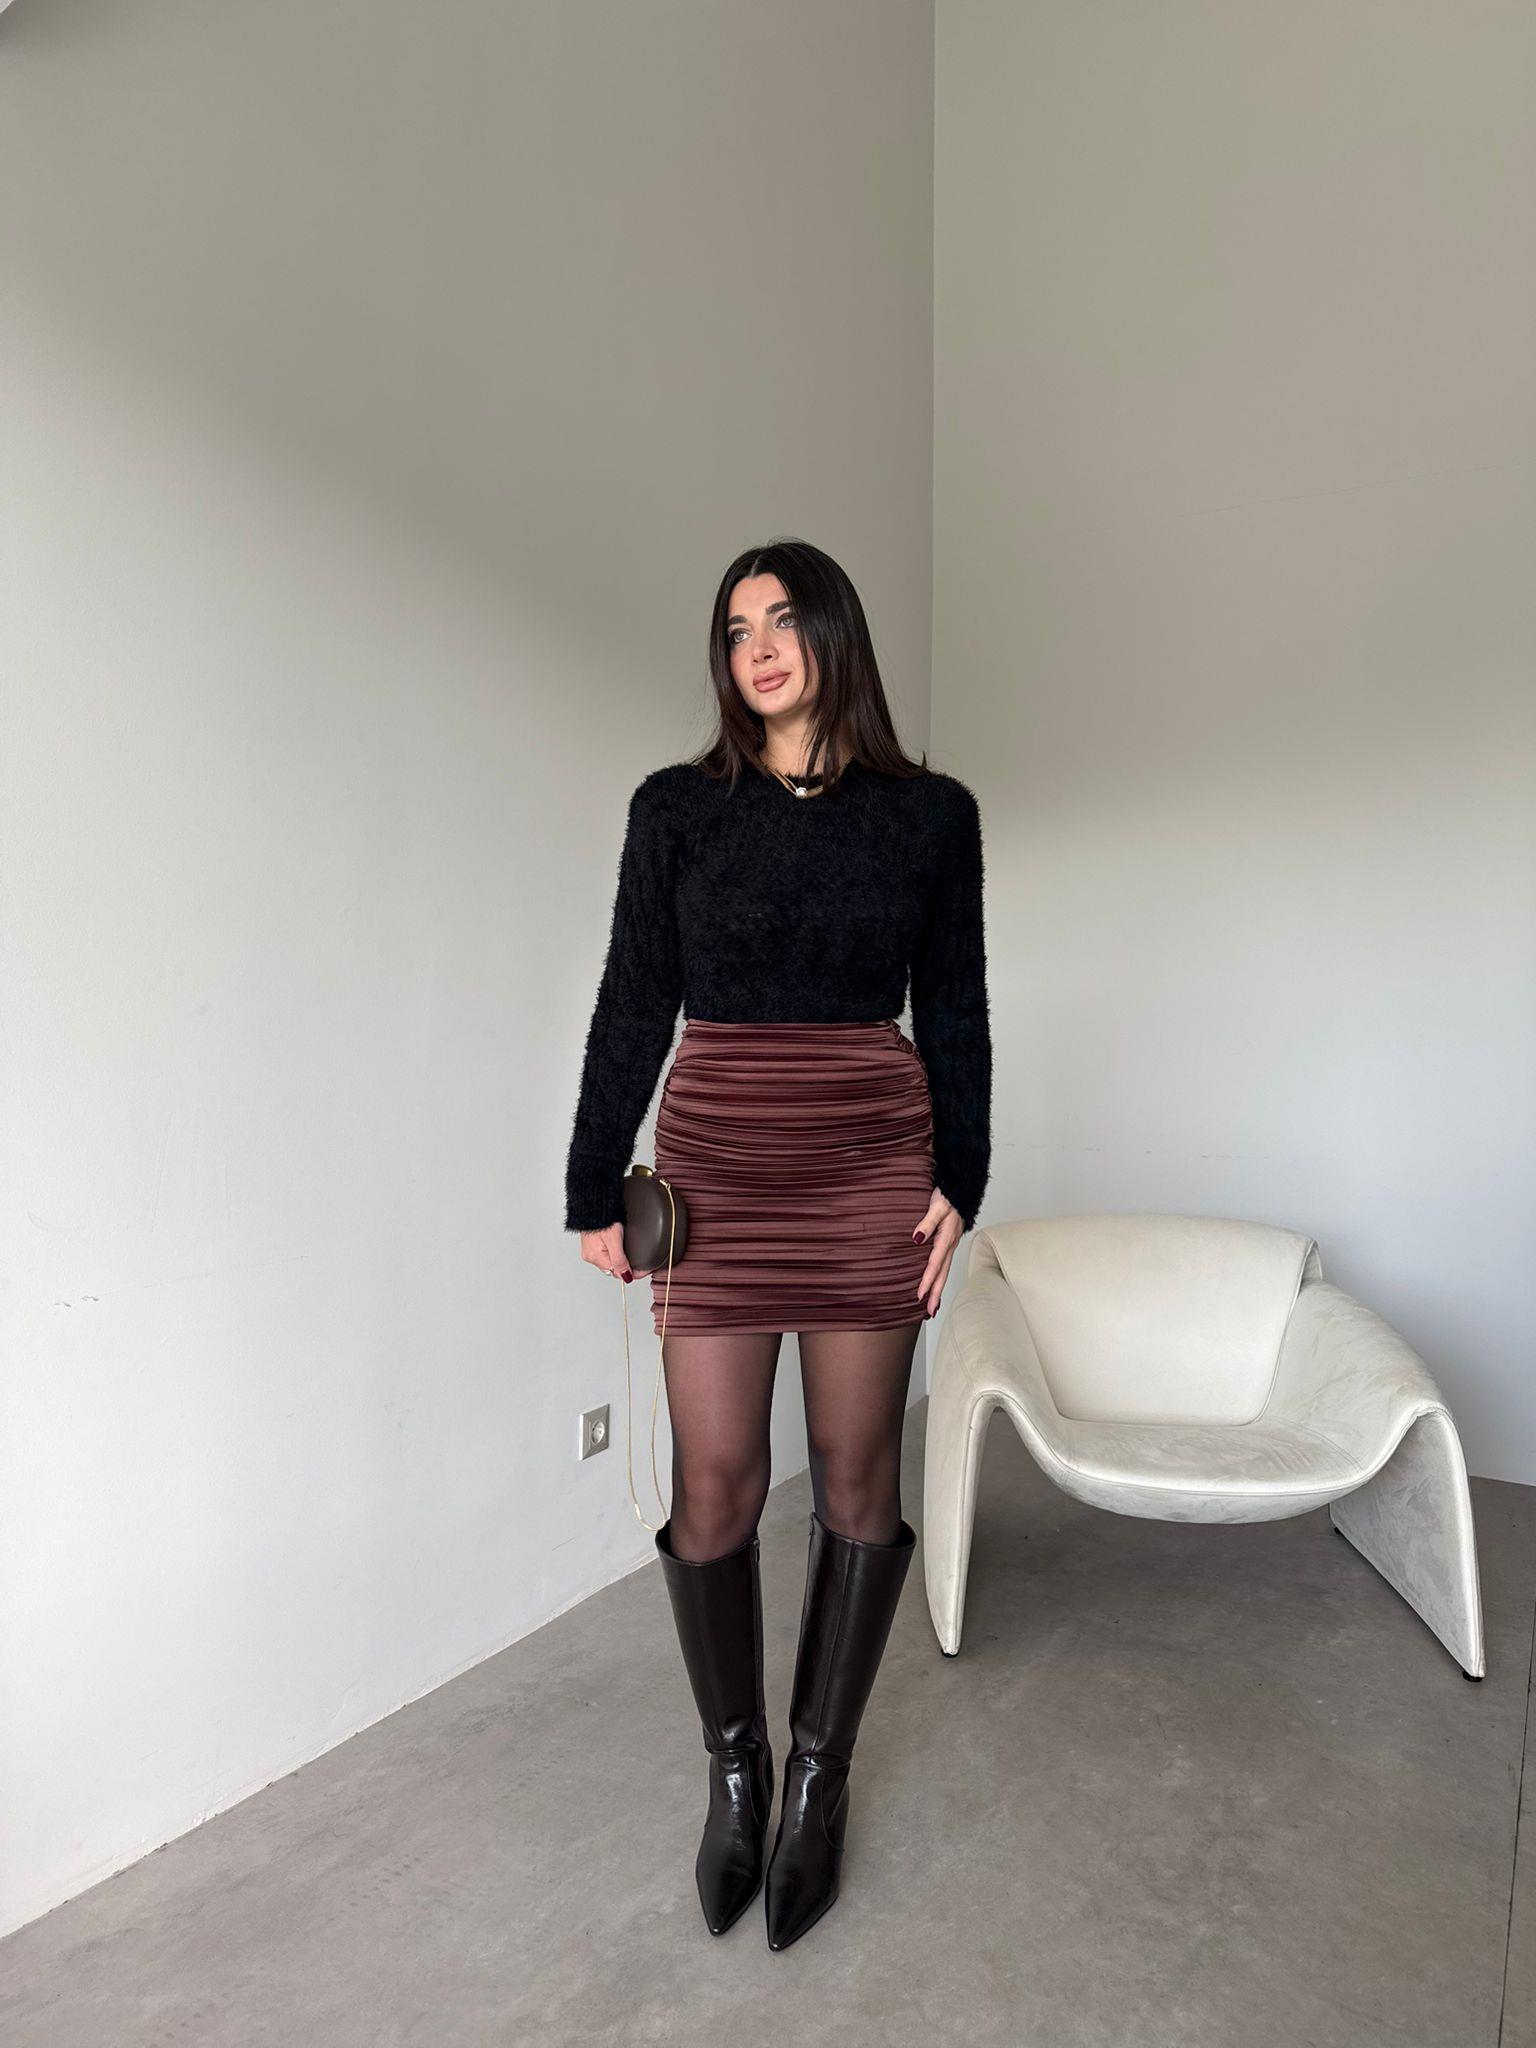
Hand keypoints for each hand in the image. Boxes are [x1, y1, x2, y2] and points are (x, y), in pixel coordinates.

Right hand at [579, 1222, 643, 1283]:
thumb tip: (626, 1277)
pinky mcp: (591, 1243)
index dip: (633, 1273)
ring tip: (626, 1248)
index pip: (618, 1274)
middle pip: (613, 1268)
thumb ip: (620, 1260)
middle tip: (639, 1259)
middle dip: (626, 1266)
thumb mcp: (614, 1240)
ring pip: (609, 1261)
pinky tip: (617, 1243)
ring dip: (619, 1258)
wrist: (593, 1201)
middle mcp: (591, 1256)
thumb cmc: (602, 1217)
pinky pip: (604, 1252)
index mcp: (595, 1258)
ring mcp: (590, 1250)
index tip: (645, 1270)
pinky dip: (613, 1251)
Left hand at [912, 1188, 963, 1317]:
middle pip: (943, 1274)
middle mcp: (951, 1244)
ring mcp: (952, 1243)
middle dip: (936, 1294)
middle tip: (930, 1312)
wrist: (962, 1188)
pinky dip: (940, 1276)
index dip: (926, 1281)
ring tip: (933, 1305)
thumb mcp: (937, 1205)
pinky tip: (936, 1281)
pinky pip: (945, 1263)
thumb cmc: (949, 1194)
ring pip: (945, 1270)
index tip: (919, 1296)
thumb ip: (927, 1222)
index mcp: (947, 1238)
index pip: (935, 1264)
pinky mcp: (950, 1241)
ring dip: (938, 1288)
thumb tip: (917, 1239)